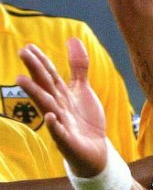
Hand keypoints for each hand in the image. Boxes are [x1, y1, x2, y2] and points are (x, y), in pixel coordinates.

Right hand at [17, 39, 106, 176]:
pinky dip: (54, 126)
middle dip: (34, 70)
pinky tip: (51, 117)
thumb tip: (72, 39)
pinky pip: (59, 133)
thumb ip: (77, 67)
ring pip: (46, 106)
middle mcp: (57, 106)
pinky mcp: (68, 140)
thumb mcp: (82, 89)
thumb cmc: (84, 119)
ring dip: (35, 93)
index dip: (41, 60)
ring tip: (22, 80)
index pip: (49, 75)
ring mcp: (61, 123)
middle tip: (22, 53)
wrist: (95, 150)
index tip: (29, 46)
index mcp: (60, 94)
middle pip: (45, 86)